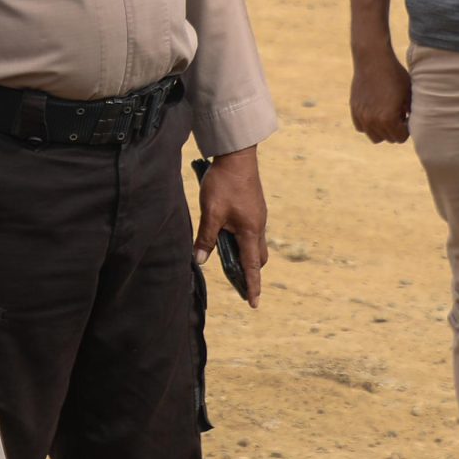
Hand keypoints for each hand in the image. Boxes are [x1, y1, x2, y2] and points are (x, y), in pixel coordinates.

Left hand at [191, 147, 267, 306]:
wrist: (237, 155)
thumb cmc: (224, 183)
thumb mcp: (211, 212)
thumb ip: (206, 238)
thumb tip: (200, 260)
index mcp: (250, 231)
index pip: (252, 266)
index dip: (252, 286)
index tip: (254, 303)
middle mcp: (258, 225)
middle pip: (257, 257)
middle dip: (249, 270)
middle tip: (235, 279)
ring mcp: (258, 215)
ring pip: (254, 243)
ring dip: (244, 253)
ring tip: (226, 256)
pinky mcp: (254, 207)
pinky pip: (251, 230)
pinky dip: (242, 239)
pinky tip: (226, 232)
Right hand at [349, 46, 411, 143]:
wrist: (373, 59)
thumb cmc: (395, 75)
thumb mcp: (409, 95)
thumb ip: (412, 114)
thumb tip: (414, 124)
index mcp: (388, 119)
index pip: (401, 138)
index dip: (407, 128)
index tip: (407, 116)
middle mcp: (372, 121)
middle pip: (388, 138)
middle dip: (395, 129)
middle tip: (399, 114)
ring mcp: (361, 116)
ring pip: (374, 136)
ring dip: (382, 130)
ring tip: (387, 115)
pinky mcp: (354, 109)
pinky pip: (361, 127)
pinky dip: (369, 124)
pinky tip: (375, 112)